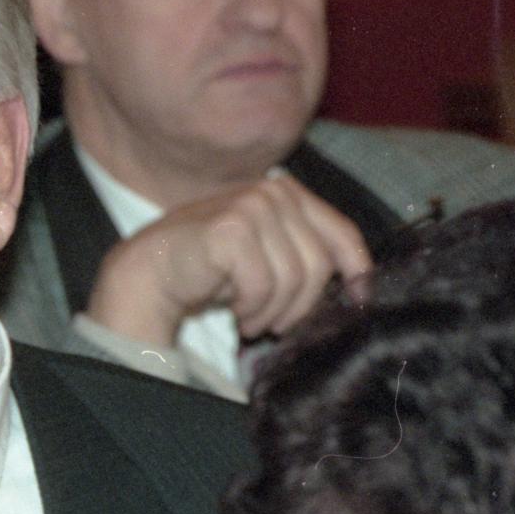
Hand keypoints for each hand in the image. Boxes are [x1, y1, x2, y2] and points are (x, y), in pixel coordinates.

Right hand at [86, 174, 371, 346]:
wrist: (153, 268)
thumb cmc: (213, 267)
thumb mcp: (269, 254)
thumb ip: (307, 252)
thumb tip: (361, 284)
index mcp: (286, 191)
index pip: (341, 231)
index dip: (356, 270)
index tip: (359, 299)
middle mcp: (272, 191)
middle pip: (318, 264)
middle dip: (300, 305)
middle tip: (276, 323)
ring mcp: (251, 206)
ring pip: (293, 278)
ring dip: (273, 311)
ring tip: (252, 318)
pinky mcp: (231, 229)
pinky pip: (263, 285)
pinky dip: (250, 308)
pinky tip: (234, 311)